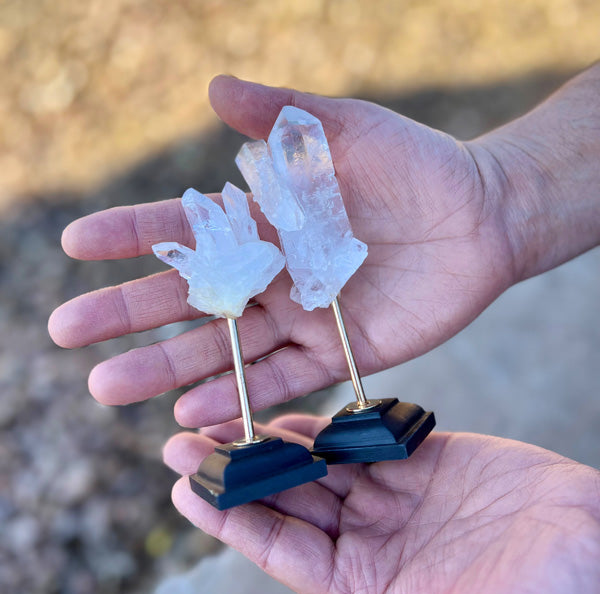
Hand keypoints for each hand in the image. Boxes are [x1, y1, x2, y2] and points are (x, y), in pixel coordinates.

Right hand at [48, 76, 515, 424]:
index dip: (128, 235)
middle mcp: (271, 274)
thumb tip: (213, 87)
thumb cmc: (416, 165)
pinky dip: (238, 396)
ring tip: (108, 387)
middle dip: (126, 314)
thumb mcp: (343, 129)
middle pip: (188, 298)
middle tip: (67, 331)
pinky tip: (190, 413)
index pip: (183, 228)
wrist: (480, 217)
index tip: (73, 243)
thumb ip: (281, 116)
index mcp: (264, 221)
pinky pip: (281, 380)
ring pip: (223, 350)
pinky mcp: (337, 352)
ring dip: (166, 368)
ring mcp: (299, 318)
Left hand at [164, 414, 599, 593]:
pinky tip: (290, 410)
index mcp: (367, 588)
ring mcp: (395, 495)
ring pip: (318, 462)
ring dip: (270, 441)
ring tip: (223, 419)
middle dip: (236, 470)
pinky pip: (363, 436)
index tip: (185, 490)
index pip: (281, 548)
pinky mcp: (422, 458)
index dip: (232, 517)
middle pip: (289, 498)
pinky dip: (327, 423)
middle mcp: (371, 539)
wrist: (597, 551)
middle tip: (182, 443)